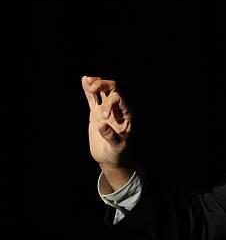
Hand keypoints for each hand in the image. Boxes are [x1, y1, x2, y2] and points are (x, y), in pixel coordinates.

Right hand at [82, 76, 134, 190]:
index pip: (119, 100)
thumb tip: (101, 124)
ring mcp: (106, 110)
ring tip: (87, 80)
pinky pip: (92, 98)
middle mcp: (117, 110)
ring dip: (96, 84)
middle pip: (113, 89)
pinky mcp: (96, 113)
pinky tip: (84, 80)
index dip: (110, 104)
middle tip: (93, 88)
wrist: (111, 159)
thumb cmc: (118, 154)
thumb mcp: (117, 147)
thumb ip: (110, 136)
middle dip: (103, 85)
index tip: (103, 117)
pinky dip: (88, 90)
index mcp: (126, 115)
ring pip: (102, 91)